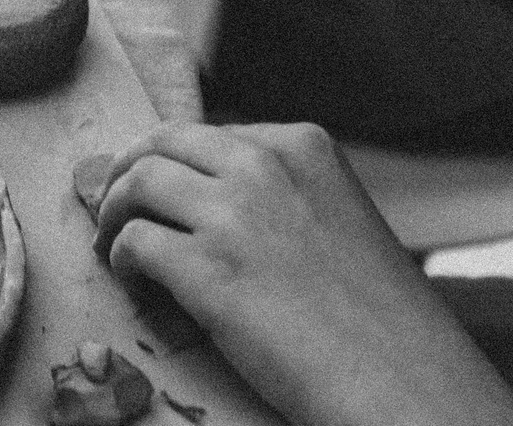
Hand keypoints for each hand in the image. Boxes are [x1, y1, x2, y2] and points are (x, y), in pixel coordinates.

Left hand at [94, 123, 512, 425]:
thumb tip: (214, 198)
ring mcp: (233, 213)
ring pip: (138, 182)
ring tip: (112, 244)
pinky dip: (121, 258)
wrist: (402, 378)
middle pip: (162, 142)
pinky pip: (135, 242)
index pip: (209, 134)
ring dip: (113, 212)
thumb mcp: (339, 217)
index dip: (173, 161)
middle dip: (126, 169)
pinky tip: (133, 280)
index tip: (156, 186)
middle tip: (111, 203)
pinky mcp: (207, 269)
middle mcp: (263, 165)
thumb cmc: (380, 316)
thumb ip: (284, 194)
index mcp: (301, 145)